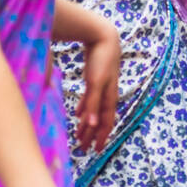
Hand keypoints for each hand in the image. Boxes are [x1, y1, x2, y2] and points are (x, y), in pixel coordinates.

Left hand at [75, 24, 119, 154]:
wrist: (103, 36)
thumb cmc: (101, 59)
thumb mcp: (96, 82)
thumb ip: (93, 103)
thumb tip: (92, 125)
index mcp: (108, 96)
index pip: (106, 121)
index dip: (101, 136)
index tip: (96, 150)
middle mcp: (107, 93)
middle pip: (99, 118)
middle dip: (92, 133)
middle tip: (83, 148)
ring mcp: (102, 86)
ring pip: (94, 109)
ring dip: (87, 123)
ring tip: (79, 134)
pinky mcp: (95, 78)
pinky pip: (90, 98)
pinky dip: (84, 108)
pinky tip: (78, 113)